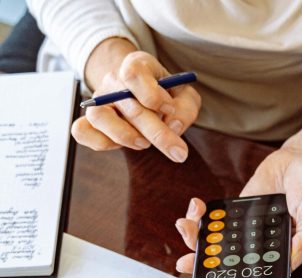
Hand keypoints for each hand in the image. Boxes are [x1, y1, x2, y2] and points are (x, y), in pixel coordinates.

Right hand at [73, 40, 200, 161]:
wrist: (143, 96)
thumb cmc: (167, 97)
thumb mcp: (185, 97)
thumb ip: (185, 108)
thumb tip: (172, 125)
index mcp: (137, 66)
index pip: (133, 73)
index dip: (153, 96)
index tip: (169, 108)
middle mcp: (113, 81)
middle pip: (128, 105)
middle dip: (158, 133)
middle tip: (179, 152)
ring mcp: (98, 101)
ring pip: (99, 117)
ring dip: (127, 136)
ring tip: (145, 143)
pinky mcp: (90, 122)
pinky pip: (82, 132)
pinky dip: (102, 143)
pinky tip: (123, 145)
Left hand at [174, 145, 301, 271]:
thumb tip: (290, 261)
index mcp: (280, 254)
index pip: (252, 274)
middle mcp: (261, 246)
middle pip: (228, 261)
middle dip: (202, 263)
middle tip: (186, 261)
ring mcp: (246, 229)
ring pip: (217, 242)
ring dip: (196, 237)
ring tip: (186, 227)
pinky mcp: (237, 212)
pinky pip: (216, 220)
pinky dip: (201, 216)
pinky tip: (197, 209)